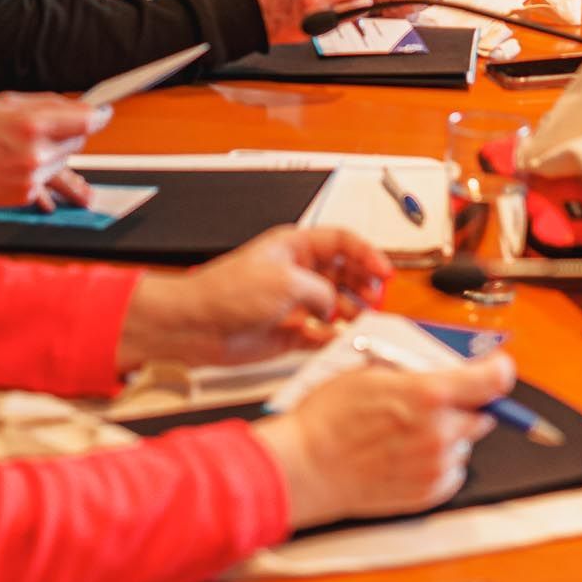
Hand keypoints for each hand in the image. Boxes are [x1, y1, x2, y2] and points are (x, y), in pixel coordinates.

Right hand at [0, 94, 108, 220]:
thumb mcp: (5, 103)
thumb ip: (47, 103)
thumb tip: (82, 106)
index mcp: (32, 124)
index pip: (86, 120)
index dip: (99, 114)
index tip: (104, 111)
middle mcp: (36, 153)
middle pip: (78, 140)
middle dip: (71, 130)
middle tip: (49, 125)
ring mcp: (32, 177)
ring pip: (65, 160)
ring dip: (54, 150)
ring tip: (25, 144)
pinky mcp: (26, 195)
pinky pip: (48, 179)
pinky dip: (40, 169)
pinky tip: (15, 161)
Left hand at [116, 227, 392, 372]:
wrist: (196, 325)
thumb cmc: (225, 292)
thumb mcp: (285, 282)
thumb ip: (321, 290)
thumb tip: (337, 303)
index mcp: (295, 247)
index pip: (341, 242)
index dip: (367, 254)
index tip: (384, 272)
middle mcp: (298, 273)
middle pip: (344, 272)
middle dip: (364, 284)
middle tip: (377, 298)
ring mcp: (294, 302)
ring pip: (336, 304)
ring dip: (352, 312)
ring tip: (363, 321)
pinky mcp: (289, 331)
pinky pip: (321, 333)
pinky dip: (333, 337)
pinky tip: (340, 339)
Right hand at [256, 353, 517, 528]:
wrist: (308, 466)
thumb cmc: (330, 416)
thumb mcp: (371, 370)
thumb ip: (417, 370)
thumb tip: (445, 368)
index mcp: (429, 394)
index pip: (494, 379)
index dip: (498, 370)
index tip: (495, 367)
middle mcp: (441, 432)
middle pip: (484, 413)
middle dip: (466, 403)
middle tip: (435, 400)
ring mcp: (436, 466)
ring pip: (466, 443)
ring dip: (450, 433)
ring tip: (409, 430)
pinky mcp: (429, 493)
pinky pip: (452, 470)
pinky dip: (440, 460)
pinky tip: (407, 452)